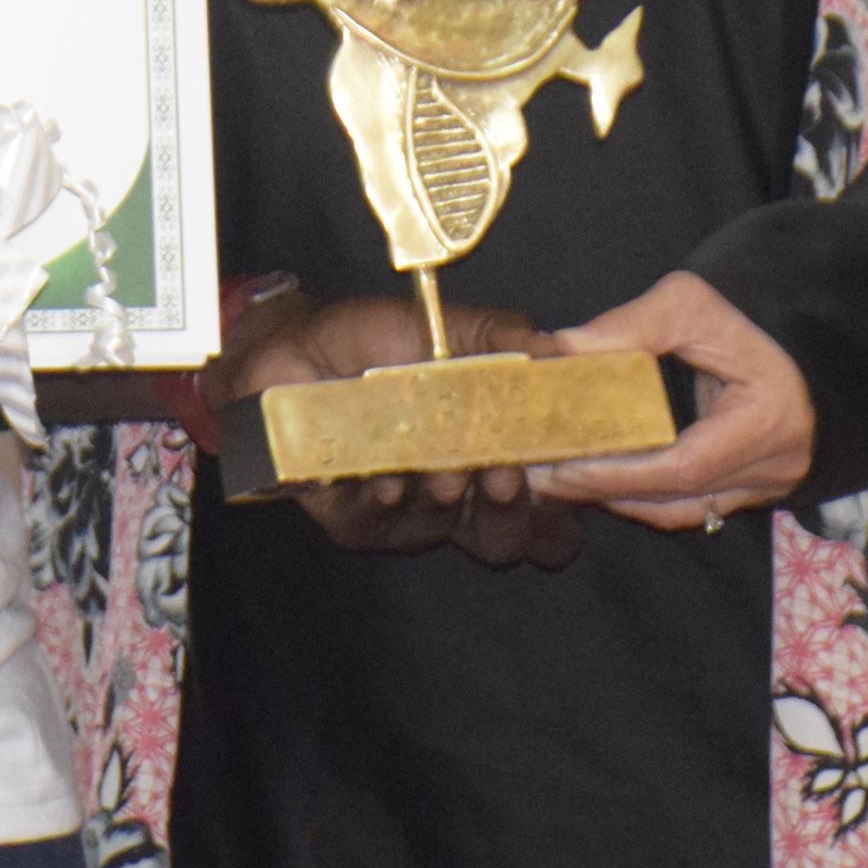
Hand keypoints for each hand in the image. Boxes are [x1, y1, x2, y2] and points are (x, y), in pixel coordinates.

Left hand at [231, 291, 580, 569]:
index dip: (565, 511)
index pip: (548, 513)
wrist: (297, 343)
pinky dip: (385, 500)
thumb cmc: (377, 340)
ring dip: (445, 498)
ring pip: (440, 528)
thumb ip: (505, 343)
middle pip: (503, 539)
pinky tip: (387, 476)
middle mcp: (456, 498)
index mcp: (492, 459)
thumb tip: (556, 355)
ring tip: (443, 468)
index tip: (569, 483)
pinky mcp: (352, 519)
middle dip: (511, 513)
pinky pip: (376, 523)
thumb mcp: (449, 329)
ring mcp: (405, 514)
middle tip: (505, 477)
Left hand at [529, 268, 813, 531]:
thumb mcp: (692, 304)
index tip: (563, 464)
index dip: (619, 472)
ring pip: (682, 511)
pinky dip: (644, 498)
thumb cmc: (749, 315)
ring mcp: (764, 485)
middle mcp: (772, 466)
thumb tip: (563, 348)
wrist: (800, 339)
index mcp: (766, 420)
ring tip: (558, 481)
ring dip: (619, 499)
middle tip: (540, 475)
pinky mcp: (751, 489)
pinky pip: (691, 507)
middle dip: (603, 489)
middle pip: (677, 498)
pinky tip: (600, 483)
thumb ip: (631, 325)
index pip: (684, 466)